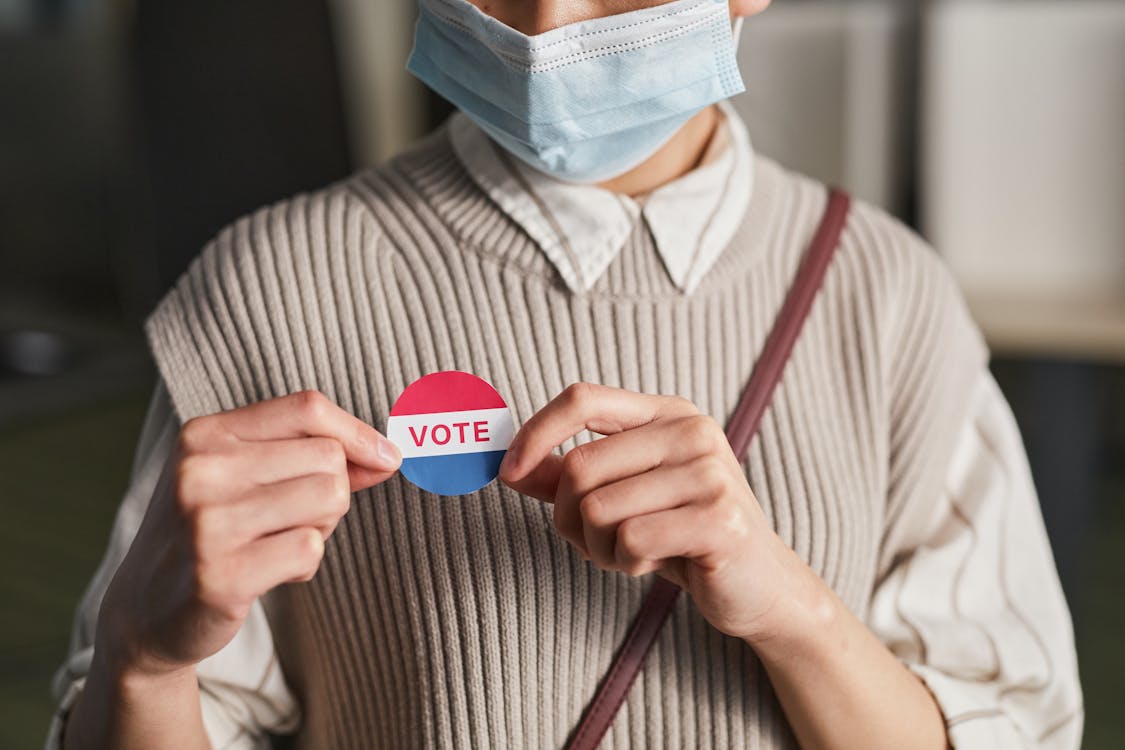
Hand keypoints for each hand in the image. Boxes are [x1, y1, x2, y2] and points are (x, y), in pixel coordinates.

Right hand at [96, 390, 400, 679]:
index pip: (307, 408)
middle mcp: (200, 469)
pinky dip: (305, 563)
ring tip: (279, 542)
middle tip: (292, 519)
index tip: (387, 458)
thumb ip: (313, 458)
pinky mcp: (221, 575)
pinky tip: (268, 572)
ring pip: (328, 498)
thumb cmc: (212, 532)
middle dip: (332, 491)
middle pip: (328, 457)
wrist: (144, 611)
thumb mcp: (246, 478)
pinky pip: (311, 549)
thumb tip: (389, 454)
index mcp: (205, 434)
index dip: (359, 432)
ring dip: (322, 527)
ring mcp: (207, 522)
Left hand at [499, 383, 813, 641]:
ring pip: (599, 508)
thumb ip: (566, 475)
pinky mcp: (720, 519)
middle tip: (595, 540)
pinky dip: (625, 563)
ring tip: (630, 552)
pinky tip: (654, 563)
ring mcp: (710, 472)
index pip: (583, 398)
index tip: (507, 473)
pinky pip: (630, 540)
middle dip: (569, 518)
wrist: (759, 585)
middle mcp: (692, 431)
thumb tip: (508, 463)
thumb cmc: (682, 534)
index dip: (535, 433)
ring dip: (598, 546)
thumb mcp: (623, 495)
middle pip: (580, 465)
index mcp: (667, 413)